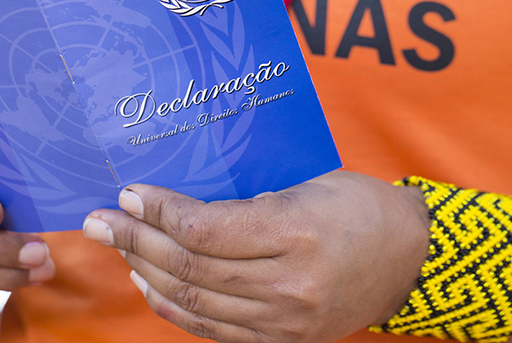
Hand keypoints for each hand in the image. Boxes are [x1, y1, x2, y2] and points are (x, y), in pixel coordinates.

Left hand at [82, 170, 429, 342]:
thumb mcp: (310, 183)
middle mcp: (289, 283)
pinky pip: (214, 329)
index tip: (129, 193)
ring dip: (146, 272)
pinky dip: (174, 308)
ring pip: (195, 301)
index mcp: (297, 232)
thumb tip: (180, 205)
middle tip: (100, 220)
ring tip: (117, 247)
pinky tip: (150, 284)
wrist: (412, 260)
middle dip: (135, 240)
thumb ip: (249, 199)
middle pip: (191, 266)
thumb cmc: (362, 206)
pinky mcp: (285, 341)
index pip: (205, 229)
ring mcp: (286, 320)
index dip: (158, 211)